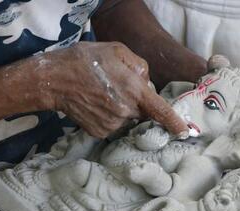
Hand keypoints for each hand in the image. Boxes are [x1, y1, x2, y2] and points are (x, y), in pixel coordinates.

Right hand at [12, 41, 187, 138]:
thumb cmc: (86, 60)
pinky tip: (95, 103)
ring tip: (102, 93)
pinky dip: (108, 116)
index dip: (175, 123)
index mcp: (134, 90)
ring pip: (127, 118)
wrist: (54, 79)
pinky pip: (112, 125)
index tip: (185, 132)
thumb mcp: (117, 51)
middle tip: (117, 87)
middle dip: (137, 101)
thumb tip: (147, 84)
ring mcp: (112, 124)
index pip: (161, 111)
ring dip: (121, 108)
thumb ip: (140, 66)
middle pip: (142, 112)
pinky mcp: (100, 132)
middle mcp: (126, 111)